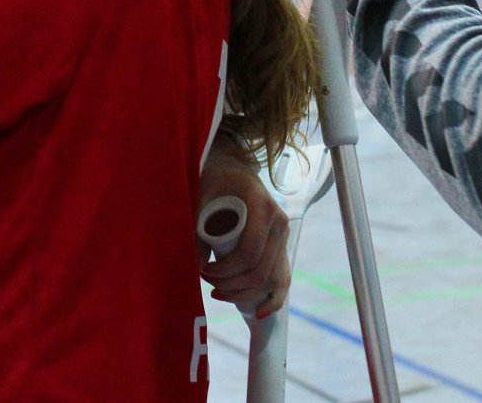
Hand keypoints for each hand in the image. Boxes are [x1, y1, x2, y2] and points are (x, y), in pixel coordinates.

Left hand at [197, 144, 289, 318]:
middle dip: (230, 284)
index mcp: (263, 208)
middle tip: (205, 278)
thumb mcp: (202, 198)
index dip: (225, 269)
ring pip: (271, 280)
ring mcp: (282, 237)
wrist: (233, 169)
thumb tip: (198, 264)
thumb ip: (199, 229)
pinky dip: (273, 299)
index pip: (249, 253)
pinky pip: (283, 279)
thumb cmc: (214, 180)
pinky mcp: (280, 247)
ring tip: (217, 292)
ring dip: (243, 293)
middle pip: (259, 271)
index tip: (203, 268)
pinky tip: (259, 312)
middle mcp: (279, 224)